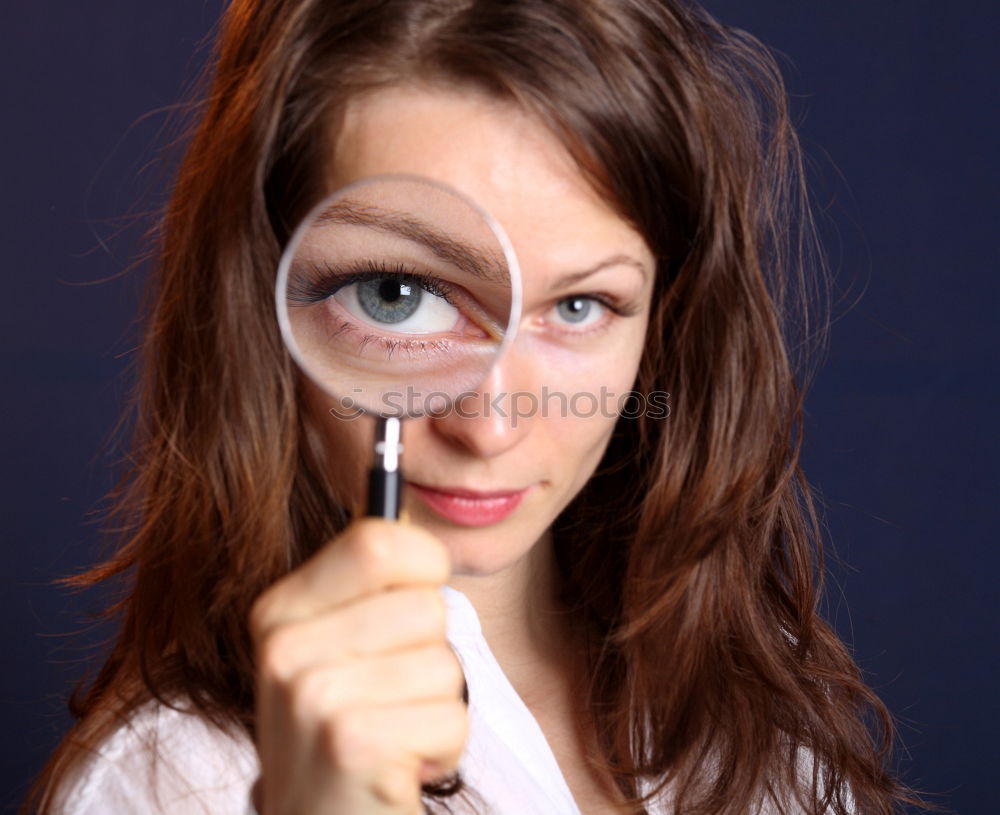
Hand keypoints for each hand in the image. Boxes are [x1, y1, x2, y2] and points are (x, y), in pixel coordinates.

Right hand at [250, 519, 466, 814]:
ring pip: (445, 662)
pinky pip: (451, 715)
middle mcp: (283, 644)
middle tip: (390, 697)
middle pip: (426, 604)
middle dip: (431, 656)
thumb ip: (370, 574)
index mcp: (281, 608)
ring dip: (438, 706)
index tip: (406, 614)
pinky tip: (398, 768)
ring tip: (392, 733)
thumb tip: (402, 441)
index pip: (383, 537)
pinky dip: (442, 748)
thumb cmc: (350, 732)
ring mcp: (311, 694)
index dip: (423, 572)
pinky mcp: (350, 742)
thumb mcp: (342, 646)